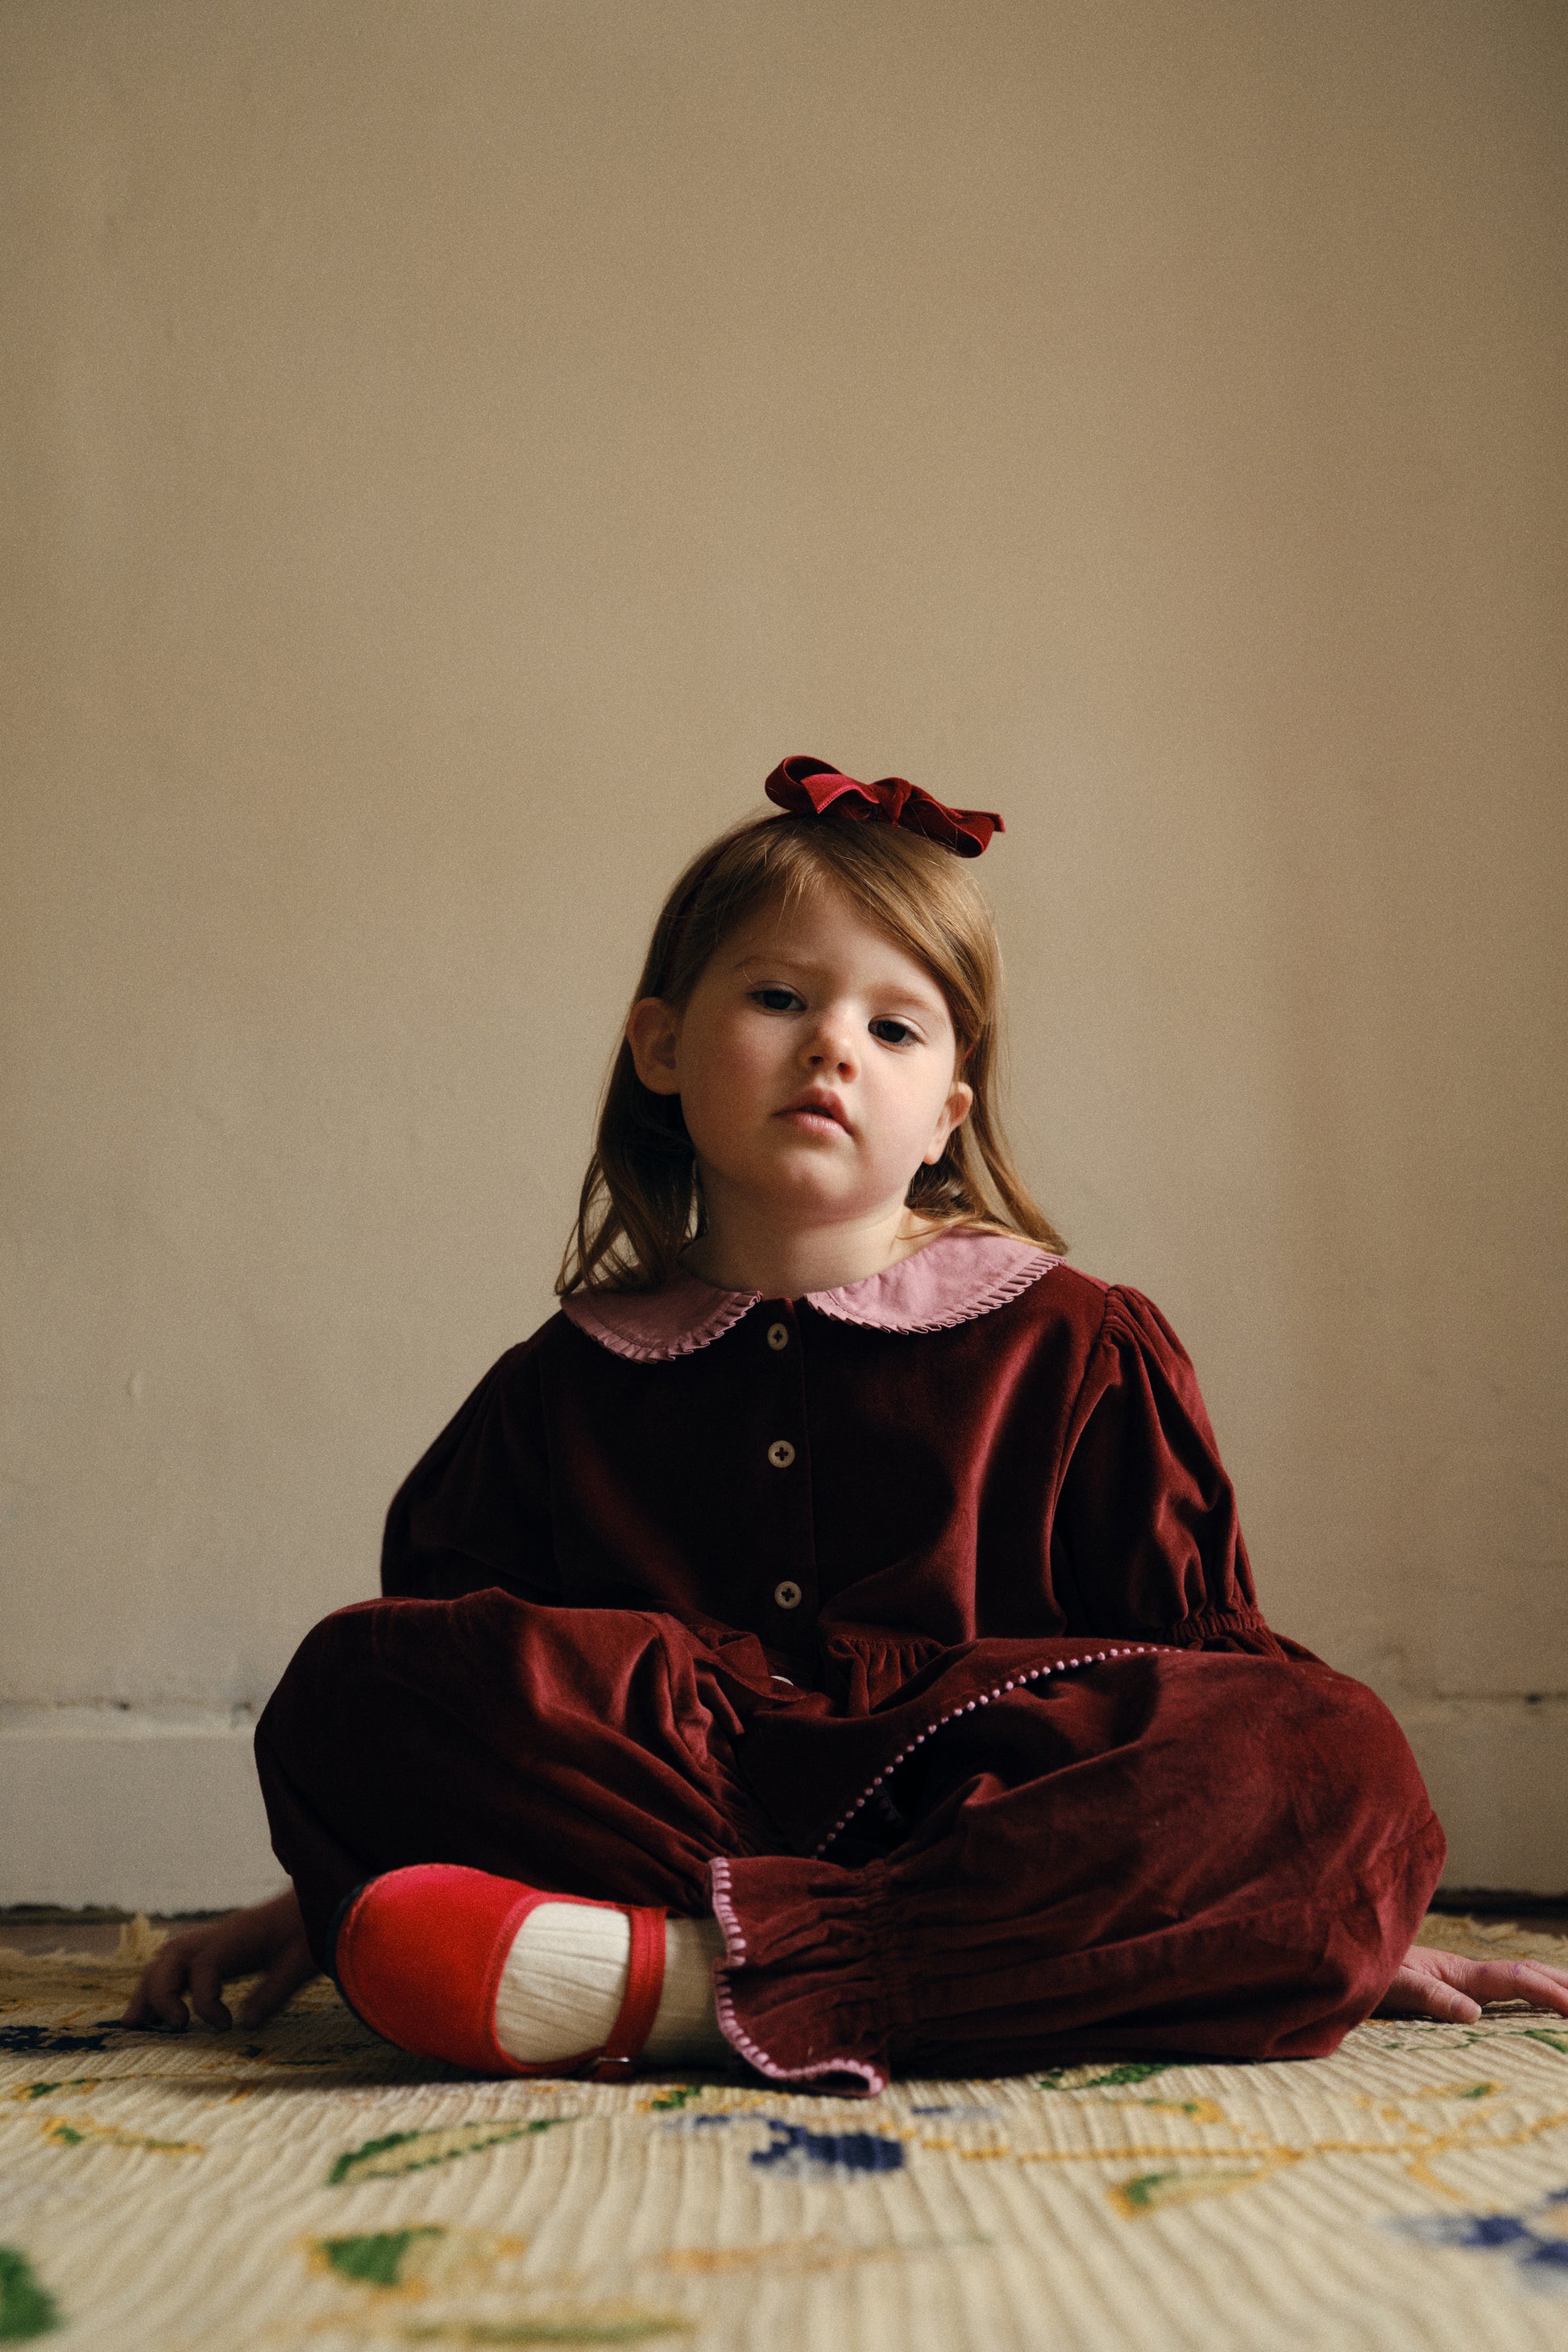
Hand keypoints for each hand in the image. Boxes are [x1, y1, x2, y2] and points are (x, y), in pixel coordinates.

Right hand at [120, 1886, 317, 2031]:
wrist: (320, 1895)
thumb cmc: (313, 1927)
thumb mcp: (302, 1962)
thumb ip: (274, 1993)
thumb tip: (244, 2024)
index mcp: (241, 1936)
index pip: (205, 1966)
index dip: (205, 2001)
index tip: (224, 2026)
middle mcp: (221, 1934)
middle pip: (171, 1956)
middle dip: (154, 1993)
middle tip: (146, 2029)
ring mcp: (217, 1937)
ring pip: (169, 1957)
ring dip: (150, 1988)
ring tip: (136, 2023)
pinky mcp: (219, 1945)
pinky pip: (182, 1961)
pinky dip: (164, 1983)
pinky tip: (161, 2009)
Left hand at [1377, 1940, 1567, 2024]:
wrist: (1338, 1959)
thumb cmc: (1363, 1971)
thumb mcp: (1396, 1986)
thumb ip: (1432, 1997)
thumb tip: (1475, 2014)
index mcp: (1459, 1973)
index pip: (1516, 1978)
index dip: (1548, 1991)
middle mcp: (1466, 1974)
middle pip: (1526, 1973)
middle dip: (1563, 1984)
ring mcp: (1460, 1980)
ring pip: (1517, 1980)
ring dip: (1550, 1986)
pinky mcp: (1451, 1990)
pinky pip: (1501, 1993)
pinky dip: (1528, 1996)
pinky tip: (1536, 2007)